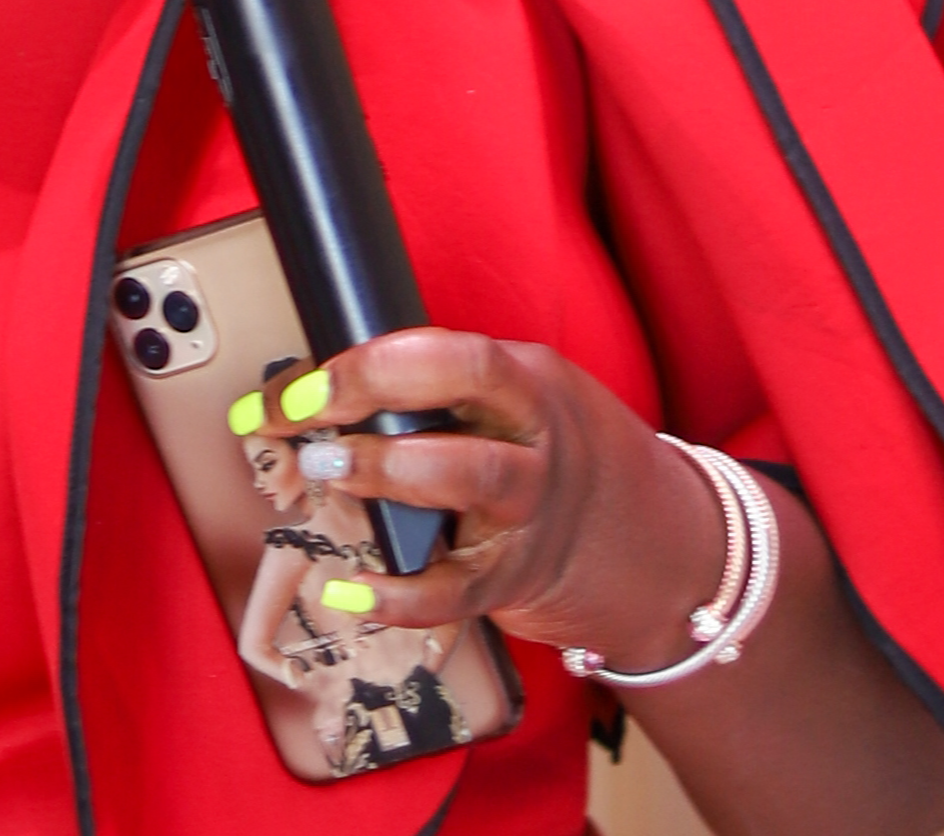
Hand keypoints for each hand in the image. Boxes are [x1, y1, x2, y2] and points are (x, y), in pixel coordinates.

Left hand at [249, 330, 724, 672]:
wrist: (656, 542)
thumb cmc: (553, 446)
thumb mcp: (521, 390)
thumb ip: (443, 382)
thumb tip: (322, 375)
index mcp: (530, 385)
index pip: (458, 360)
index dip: (377, 366)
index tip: (310, 378)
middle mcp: (538, 449)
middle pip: (463, 425)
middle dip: (371, 417)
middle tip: (301, 417)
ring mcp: (532, 519)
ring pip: (467, 490)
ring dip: (385, 478)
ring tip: (326, 471)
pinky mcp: (515, 582)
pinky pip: (455, 594)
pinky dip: (399, 597)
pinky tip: (349, 588)